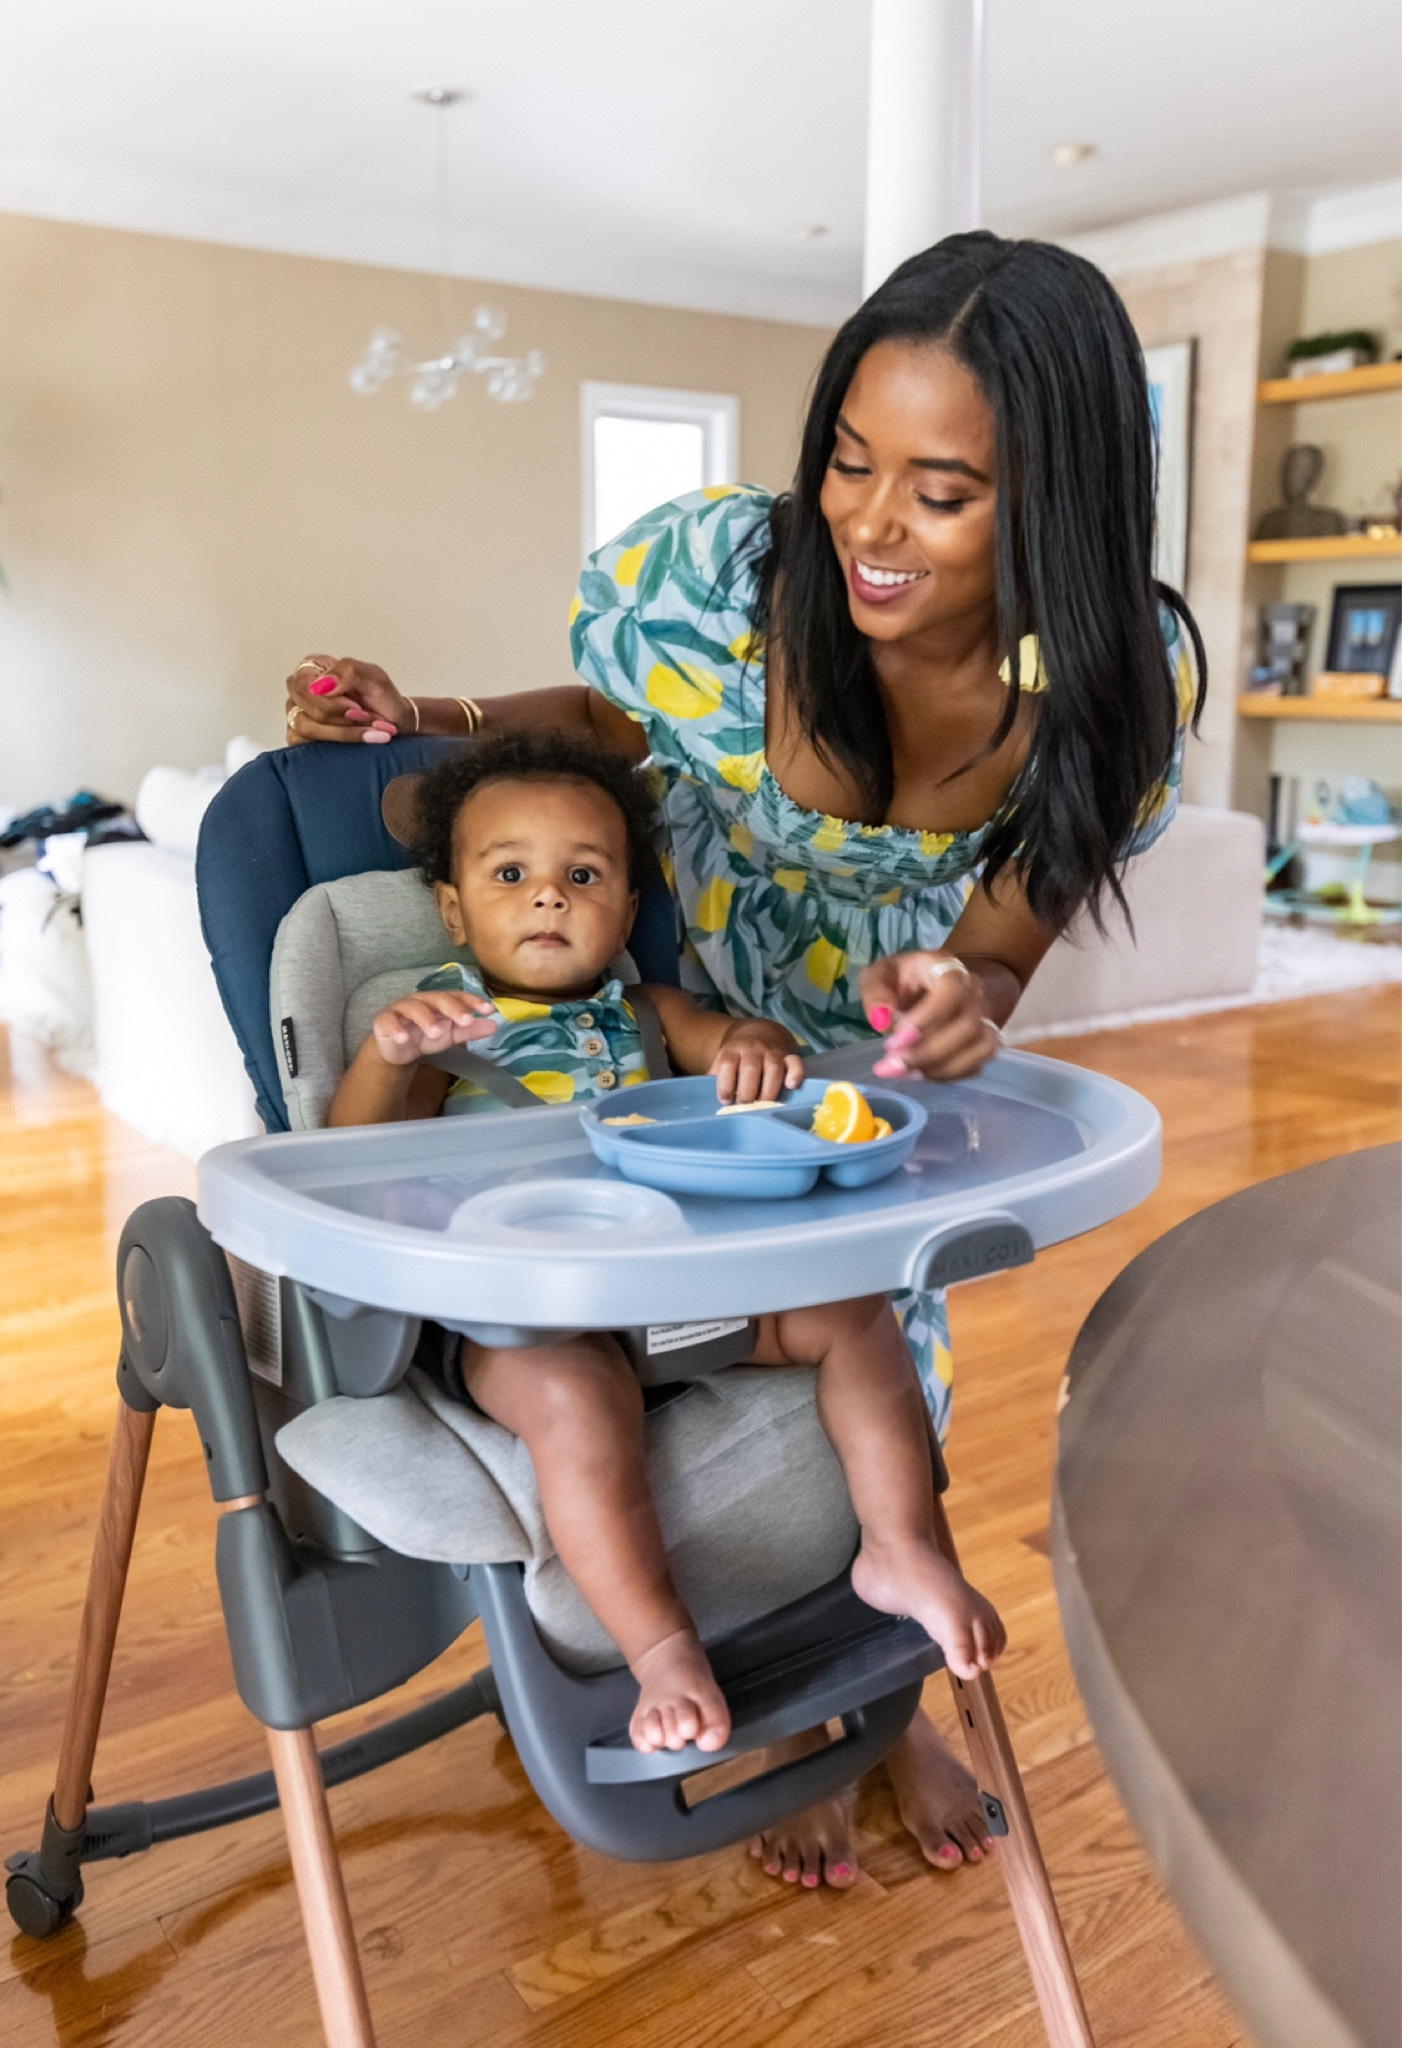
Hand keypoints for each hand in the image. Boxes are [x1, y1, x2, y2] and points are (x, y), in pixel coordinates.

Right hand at [285, 654, 414, 745]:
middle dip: (341, 719)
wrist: (394, 724)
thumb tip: (320, 686)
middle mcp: (300, 691)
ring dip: (342, 733)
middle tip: (366, 718)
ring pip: (305, 729)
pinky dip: (336, 746)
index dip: (331, 703)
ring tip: (368, 730)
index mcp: (312, 668)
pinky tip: (358, 743)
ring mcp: (298, 714)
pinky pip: (305, 746)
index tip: (357, 708)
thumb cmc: (382, 699)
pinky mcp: (302, 737)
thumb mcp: (374, 677)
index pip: (303, 686)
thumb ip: (348, 671)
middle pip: (303, 709)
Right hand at [370, 990, 497, 1065]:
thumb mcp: (450, 1035)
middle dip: (453, 1009)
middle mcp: (422, 1000)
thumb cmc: (425, 1036)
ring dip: (426, 1019)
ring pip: (414, 1008)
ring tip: (436, 1033)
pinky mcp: (384, 1020)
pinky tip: (403, 1038)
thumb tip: (494, 1025)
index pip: (457, 996)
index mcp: (440, 1001)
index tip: (489, 1009)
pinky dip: (396, 1029)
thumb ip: (469, 1030)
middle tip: (466, 1020)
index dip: (472, 1001)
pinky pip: (389, 1021)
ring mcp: (402, 1009)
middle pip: (438, 999)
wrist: (397, 1049)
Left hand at [711, 1020, 803, 1104]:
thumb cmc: (738, 1057)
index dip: (725, 1085)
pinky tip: (791, 1086)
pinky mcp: (788, 1056)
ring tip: (763, 1104)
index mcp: (733, 1051)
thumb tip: (712, 1099)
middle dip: (747, 1091)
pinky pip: (795, 1062)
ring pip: (773, 1068)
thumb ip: (718, 1077)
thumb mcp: (723, 1061)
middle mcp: (753, 1049)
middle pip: (750, 1068)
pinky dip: (795, 1073)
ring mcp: (772, 1052)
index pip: (727, 1064)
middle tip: (745, 1105)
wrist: (759, 1033)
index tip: (726, 1100)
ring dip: (768, 1090)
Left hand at [860, 952, 1002, 1081]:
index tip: (894, 1041)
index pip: (952, 991)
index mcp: (948, 968)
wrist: (928, 983)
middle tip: (891, 1065)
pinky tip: (919, 1074)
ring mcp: (984, 1017)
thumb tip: (881, 1022)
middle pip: (967, 1026)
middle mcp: (974, 992)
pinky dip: (948, 1075)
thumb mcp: (879, 975)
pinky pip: (976, 1064)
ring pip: (980, 1048)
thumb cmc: (903, 978)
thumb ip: (876, 992)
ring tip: (904, 1072)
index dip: (927, 1019)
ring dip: (940, 1068)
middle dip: (928, 1052)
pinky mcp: (983, 1041)